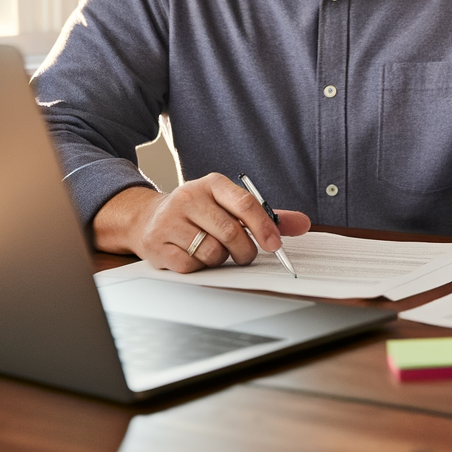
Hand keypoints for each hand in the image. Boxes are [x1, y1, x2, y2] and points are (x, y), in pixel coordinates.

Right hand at [91, 173, 312, 272]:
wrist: (147, 218)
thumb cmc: (198, 213)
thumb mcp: (229, 206)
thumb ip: (265, 215)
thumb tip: (303, 224)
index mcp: (212, 184)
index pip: (246, 203)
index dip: (264, 227)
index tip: (276, 245)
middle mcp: (189, 197)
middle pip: (231, 232)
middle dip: (245, 251)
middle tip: (246, 255)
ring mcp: (170, 220)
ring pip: (212, 252)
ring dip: (220, 259)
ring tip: (214, 251)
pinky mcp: (157, 244)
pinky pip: (191, 266)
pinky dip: (199, 268)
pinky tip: (193, 256)